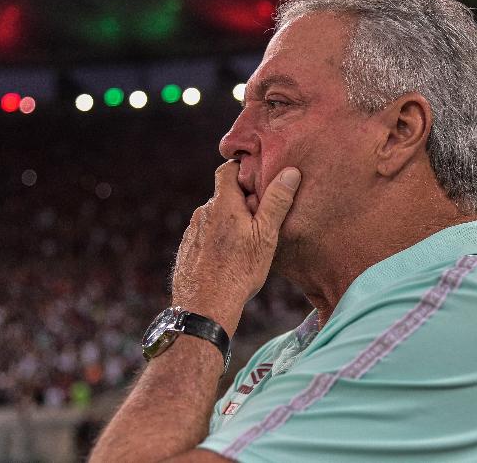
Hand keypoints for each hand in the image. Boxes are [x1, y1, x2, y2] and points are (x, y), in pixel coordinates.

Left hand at [170, 161, 300, 334]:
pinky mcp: (187, 250)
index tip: (258, 181)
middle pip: (224, 197)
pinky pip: (205, 236)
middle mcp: (203, 213)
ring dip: (229, 223)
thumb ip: (276, 202)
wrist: (204, 307)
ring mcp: (192, 232)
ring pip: (214, 218)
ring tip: (246, 245)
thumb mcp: (266, 235)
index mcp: (222, 204)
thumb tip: (290, 172)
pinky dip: (217, 241)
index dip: (242, 170)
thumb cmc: (239, 271)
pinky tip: (228, 260)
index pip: (227, 169)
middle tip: (260, 221)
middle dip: (241, 202)